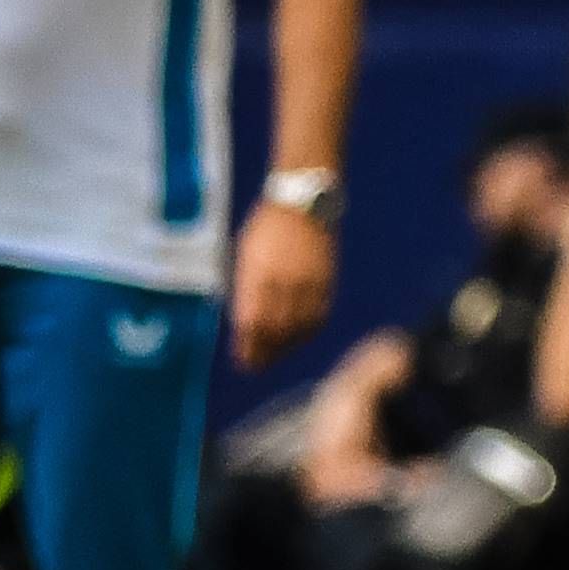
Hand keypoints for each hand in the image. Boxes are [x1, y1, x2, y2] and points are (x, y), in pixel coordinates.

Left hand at [229, 200, 334, 366]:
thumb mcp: (245, 254)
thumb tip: (244, 322)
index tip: (242, 360)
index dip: (247, 346)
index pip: (251, 322)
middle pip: (274, 330)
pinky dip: (307, 333)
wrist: (303, 202)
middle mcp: (283, 281)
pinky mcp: (326, 281)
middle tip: (254, 367)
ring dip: (285, 348)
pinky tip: (298, 339)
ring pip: (298, 328)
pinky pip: (319, 317)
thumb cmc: (266, 227)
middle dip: (263, 354)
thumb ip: (246, 288)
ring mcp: (307, 283)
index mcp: (258, 274)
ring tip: (274, 357)